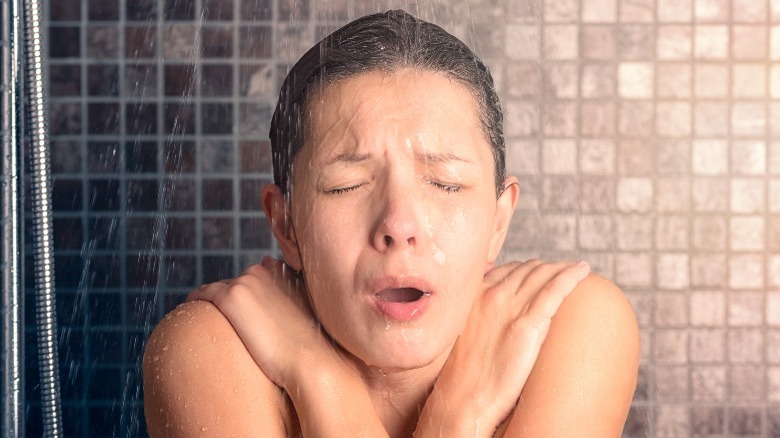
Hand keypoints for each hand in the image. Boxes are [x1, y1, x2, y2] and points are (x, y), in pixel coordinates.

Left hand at [186, 257, 335, 387]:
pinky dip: (195, 301)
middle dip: (223, 298)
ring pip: (216, 289)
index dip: (240, 296)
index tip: (235, 311)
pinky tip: (189, 313)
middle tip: (216, 319)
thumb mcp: (301, 314)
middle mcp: (259, 272)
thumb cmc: (307, 344)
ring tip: (200, 318)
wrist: (309, 360)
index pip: (248, 279)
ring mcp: (245, 283)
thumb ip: (289, 299)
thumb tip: (276, 284)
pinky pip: (203, 295)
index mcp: (276, 274)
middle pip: (230, 284)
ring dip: (209, 301)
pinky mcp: (232, 299)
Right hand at [416, 259, 590, 436]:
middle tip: (564, 270)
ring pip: (544, 275)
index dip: (529, 268)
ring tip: (577, 270)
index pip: (509, 269)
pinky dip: (571, 276)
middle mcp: (492, 294)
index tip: (541, 272)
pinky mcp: (528, 325)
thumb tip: (494, 314)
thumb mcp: (463, 332)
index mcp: (475, 294)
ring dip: (563, 268)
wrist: (464, 396)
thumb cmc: (463, 372)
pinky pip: (555, 290)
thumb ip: (478, 314)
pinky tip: (583, 272)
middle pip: (529, 269)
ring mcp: (510, 307)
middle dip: (548, 267)